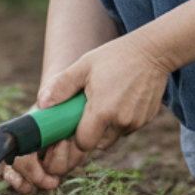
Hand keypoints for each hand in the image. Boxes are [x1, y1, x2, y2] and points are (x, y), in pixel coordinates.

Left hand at [2, 34, 171, 194]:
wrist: (153, 50)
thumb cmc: (115, 56)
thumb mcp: (84, 66)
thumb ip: (62, 87)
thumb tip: (42, 105)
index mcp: (102, 112)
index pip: (82, 144)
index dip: (74, 138)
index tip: (72, 125)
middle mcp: (121, 122)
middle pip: (98, 143)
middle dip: (90, 133)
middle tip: (88, 111)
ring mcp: (136, 122)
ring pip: (114, 136)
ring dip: (106, 127)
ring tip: (106, 100)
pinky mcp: (146, 119)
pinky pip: (128, 128)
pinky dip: (121, 120)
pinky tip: (122, 99)